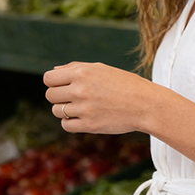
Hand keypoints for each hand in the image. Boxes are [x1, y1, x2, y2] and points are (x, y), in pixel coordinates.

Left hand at [44, 61, 158, 134]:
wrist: (146, 105)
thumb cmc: (125, 85)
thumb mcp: (101, 70)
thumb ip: (75, 69)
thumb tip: (54, 72)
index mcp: (82, 73)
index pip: (49, 78)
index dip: (54, 83)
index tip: (64, 86)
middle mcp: (80, 89)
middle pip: (50, 95)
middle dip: (59, 97)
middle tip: (75, 98)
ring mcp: (84, 108)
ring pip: (57, 111)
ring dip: (65, 110)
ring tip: (82, 108)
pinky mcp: (90, 125)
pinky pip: (66, 125)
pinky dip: (71, 123)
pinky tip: (83, 118)